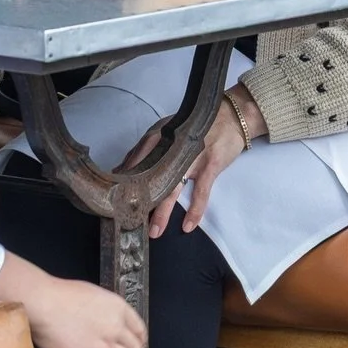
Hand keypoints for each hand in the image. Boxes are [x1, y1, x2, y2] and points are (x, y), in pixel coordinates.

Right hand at [0, 253, 147, 347]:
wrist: (44, 303)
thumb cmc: (61, 295)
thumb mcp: (93, 293)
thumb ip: (105, 309)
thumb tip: (109, 321)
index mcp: (117, 306)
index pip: (139, 328)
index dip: (141, 340)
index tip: (140, 346)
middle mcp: (115, 326)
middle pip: (135, 347)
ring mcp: (102, 345)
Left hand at [127, 87, 266, 239]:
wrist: (232, 116)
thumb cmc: (198, 126)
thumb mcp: (171, 131)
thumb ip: (149, 148)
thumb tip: (123, 168)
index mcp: (161, 135)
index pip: (137, 158)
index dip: (126, 179)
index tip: (115, 198)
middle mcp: (174, 145)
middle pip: (152, 176)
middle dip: (141, 200)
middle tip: (131, 221)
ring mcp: (193, 155)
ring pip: (173, 187)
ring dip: (163, 211)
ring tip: (154, 231)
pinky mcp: (211, 164)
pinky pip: (201, 192)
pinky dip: (195, 210)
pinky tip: (188, 226)